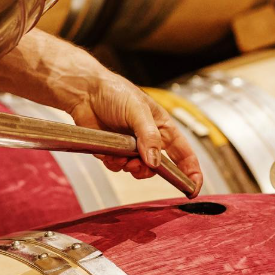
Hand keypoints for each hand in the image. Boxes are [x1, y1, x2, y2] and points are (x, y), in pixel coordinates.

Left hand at [0, 29, 202, 196]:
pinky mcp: (106, 146)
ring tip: (122, 158)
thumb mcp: (137, 111)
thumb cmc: (111, 90)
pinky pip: (115, 164)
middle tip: (144, 170)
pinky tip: (107, 153)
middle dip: (154, 170)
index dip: (191, 170)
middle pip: (160, 162)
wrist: (79, 86)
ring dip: (131, 167)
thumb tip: (157, 161)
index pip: (183, 149)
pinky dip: (113, 162)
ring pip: (136, 167)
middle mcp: (145, 133)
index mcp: (159, 121)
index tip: (195, 189)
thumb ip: (149, 137)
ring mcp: (126, 141)